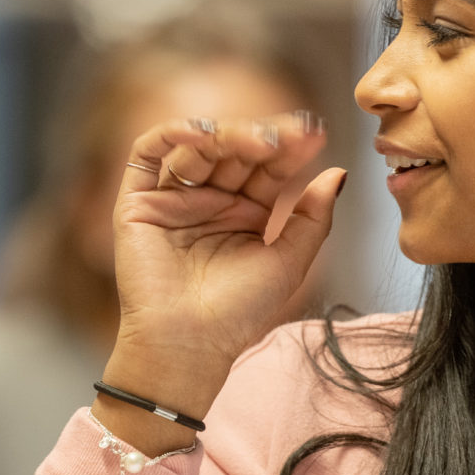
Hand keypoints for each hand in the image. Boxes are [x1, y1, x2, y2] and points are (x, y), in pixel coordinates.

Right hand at [101, 115, 345, 450]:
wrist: (190, 343)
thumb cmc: (238, 312)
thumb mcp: (289, 259)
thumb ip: (313, 216)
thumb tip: (338, 171)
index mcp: (243, 213)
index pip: (268, 167)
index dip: (290, 148)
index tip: (315, 133)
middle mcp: (207, 201)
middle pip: (234, 151)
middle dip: (262, 137)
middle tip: (288, 135)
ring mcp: (172, 200)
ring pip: (196, 148)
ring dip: (227, 135)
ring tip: (258, 141)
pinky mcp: (136, 203)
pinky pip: (146, 155)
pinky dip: (170, 134)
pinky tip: (201, 132)